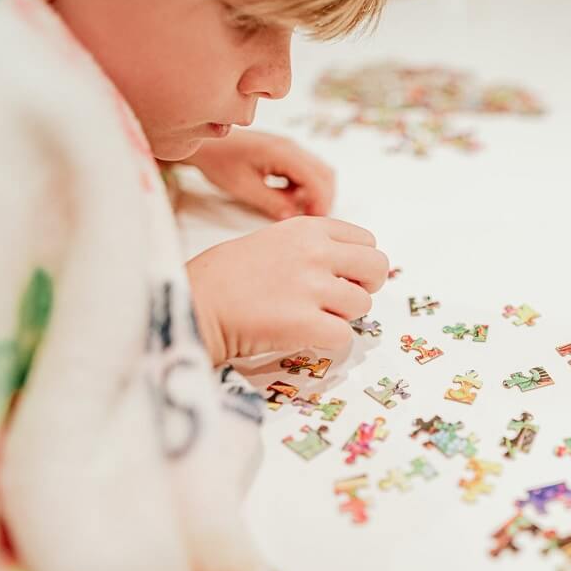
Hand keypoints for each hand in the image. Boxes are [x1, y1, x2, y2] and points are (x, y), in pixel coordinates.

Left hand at [186, 129, 334, 219]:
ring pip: (318, 172)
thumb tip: (293, 217)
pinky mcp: (285, 153)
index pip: (316, 179)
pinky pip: (306, 171)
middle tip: (310, 219)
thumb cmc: (220, 161)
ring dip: (314, 193)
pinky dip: (305, 188)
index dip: (320, 202)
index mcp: (282, 153)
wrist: (206, 143)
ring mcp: (289, 148)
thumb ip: (271, 203)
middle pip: (324, 174)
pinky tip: (287, 198)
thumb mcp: (243, 188)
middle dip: (323, 199)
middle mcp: (290, 147)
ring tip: (297, 210)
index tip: (316, 221)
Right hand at [187, 216, 387, 363]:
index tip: (344, 277)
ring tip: (312, 318)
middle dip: (366, 287)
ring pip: (363, 305)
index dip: (360, 264)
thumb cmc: (224, 276)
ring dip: (343, 317)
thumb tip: (348, 268)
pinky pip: (345, 336)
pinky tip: (306, 337)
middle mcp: (315, 252)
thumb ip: (311, 247)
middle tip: (343, 300)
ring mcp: (311, 287)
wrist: (193, 302)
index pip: (366, 241)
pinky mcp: (305, 323)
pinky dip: (331, 342)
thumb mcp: (272, 240)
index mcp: (308, 228)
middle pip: (377, 267)